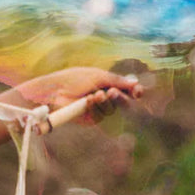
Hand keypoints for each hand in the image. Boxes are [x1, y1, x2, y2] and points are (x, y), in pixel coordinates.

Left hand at [16, 67, 143, 121]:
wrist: (55, 90)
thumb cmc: (74, 79)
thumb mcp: (97, 76)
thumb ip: (117, 80)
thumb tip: (136, 82)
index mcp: (107, 83)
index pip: (126, 89)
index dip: (134, 91)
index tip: (138, 92)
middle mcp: (104, 96)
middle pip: (123, 101)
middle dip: (121, 97)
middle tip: (113, 92)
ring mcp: (98, 108)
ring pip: (113, 109)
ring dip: (106, 101)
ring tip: (95, 95)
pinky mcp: (91, 118)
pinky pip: (101, 115)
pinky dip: (96, 107)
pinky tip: (87, 101)